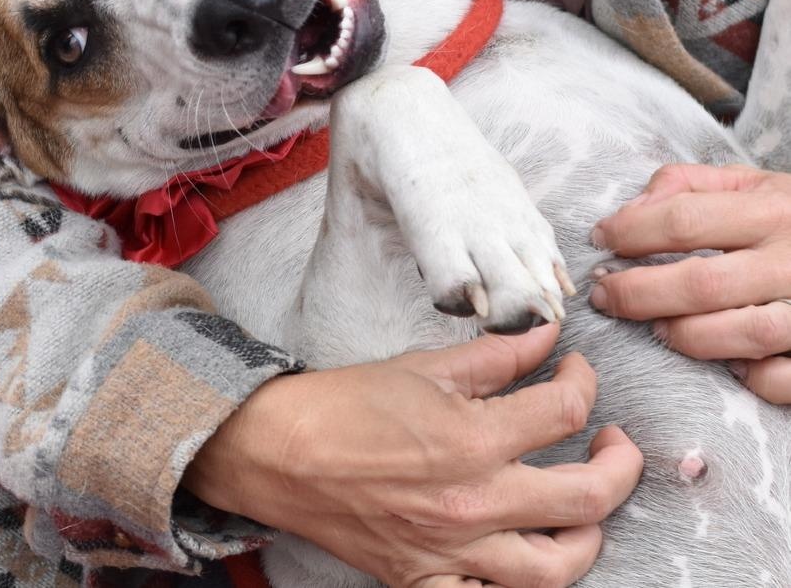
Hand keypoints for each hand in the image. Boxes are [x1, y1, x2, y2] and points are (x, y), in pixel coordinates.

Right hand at [184, 324, 641, 587]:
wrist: (280, 452)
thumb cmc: (345, 404)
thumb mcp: (424, 366)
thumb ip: (496, 355)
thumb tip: (545, 336)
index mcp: (474, 439)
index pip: (565, 411)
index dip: (584, 382)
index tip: (574, 371)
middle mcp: (475, 503)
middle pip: (589, 497)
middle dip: (620, 463)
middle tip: (613, 440)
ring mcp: (455, 554)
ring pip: (558, 568)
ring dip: (590, 534)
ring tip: (586, 505)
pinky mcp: (428, 582)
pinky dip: (512, 586)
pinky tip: (521, 558)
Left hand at [590, 164, 790, 403]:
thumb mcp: (754, 182)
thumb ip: (689, 184)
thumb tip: (632, 209)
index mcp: (773, 210)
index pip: (682, 220)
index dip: (629, 233)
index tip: (599, 241)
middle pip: (700, 284)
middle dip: (637, 293)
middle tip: (604, 296)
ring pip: (740, 334)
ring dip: (685, 336)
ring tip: (656, 328)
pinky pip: (782, 379)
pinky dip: (751, 376)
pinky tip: (727, 362)